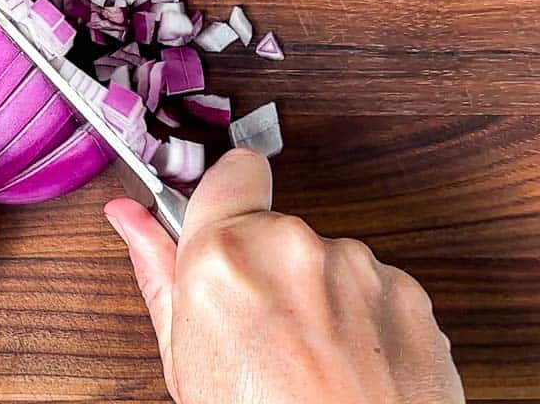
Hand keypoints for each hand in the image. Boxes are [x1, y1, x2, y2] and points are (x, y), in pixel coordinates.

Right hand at [105, 149, 462, 403]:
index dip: (226, 201)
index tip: (222, 230)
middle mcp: (293, 246)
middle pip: (275, 227)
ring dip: (316, 295)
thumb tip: (130, 219)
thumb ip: (158, 273)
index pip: (232, 172)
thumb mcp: (185, 360)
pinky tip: (347, 366)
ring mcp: (358, 267)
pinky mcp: (409, 294)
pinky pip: (374, 288)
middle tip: (258, 330)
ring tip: (309, 362)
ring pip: (325, 259)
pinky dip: (362, 320)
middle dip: (266, 267)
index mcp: (223, 256)